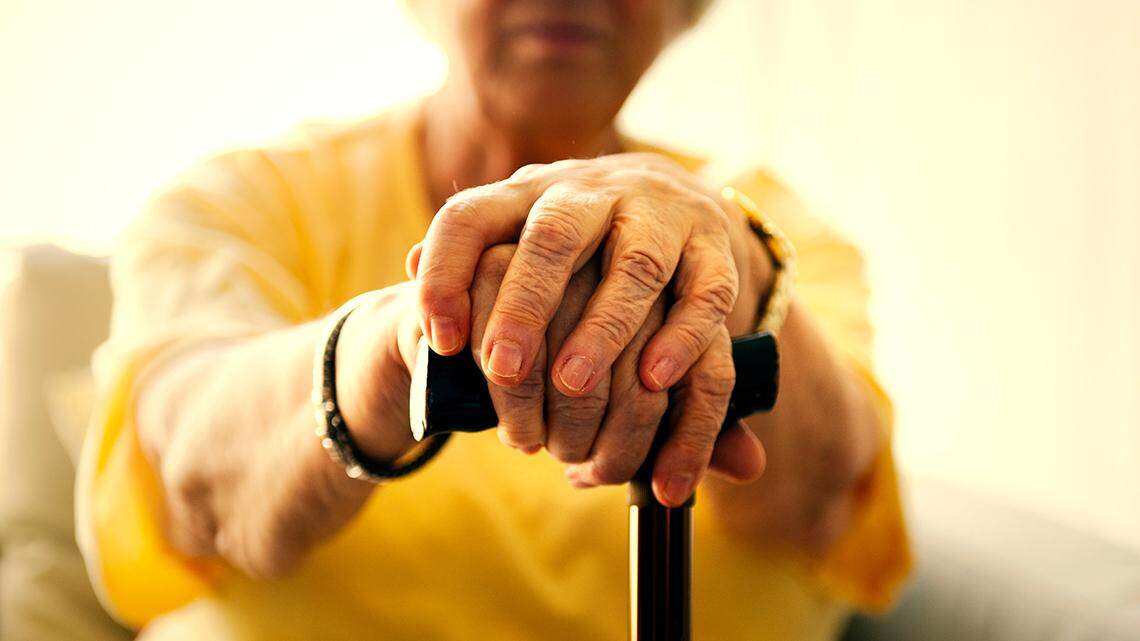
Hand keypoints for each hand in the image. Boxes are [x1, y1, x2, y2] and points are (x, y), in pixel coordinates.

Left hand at [409, 154, 767, 496]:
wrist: (671, 194)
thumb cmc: (576, 239)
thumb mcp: (519, 232)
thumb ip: (471, 253)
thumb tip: (408, 265)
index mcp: (531, 192)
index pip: (471, 216)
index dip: (446, 274)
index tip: (439, 342)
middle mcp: (594, 192)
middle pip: (553, 235)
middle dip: (526, 303)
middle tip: (504, 370)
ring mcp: (660, 213)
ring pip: (635, 263)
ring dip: (605, 327)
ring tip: (573, 386)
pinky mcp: (714, 245)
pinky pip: (707, 289)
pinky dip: (683, 336)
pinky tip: (655, 381)